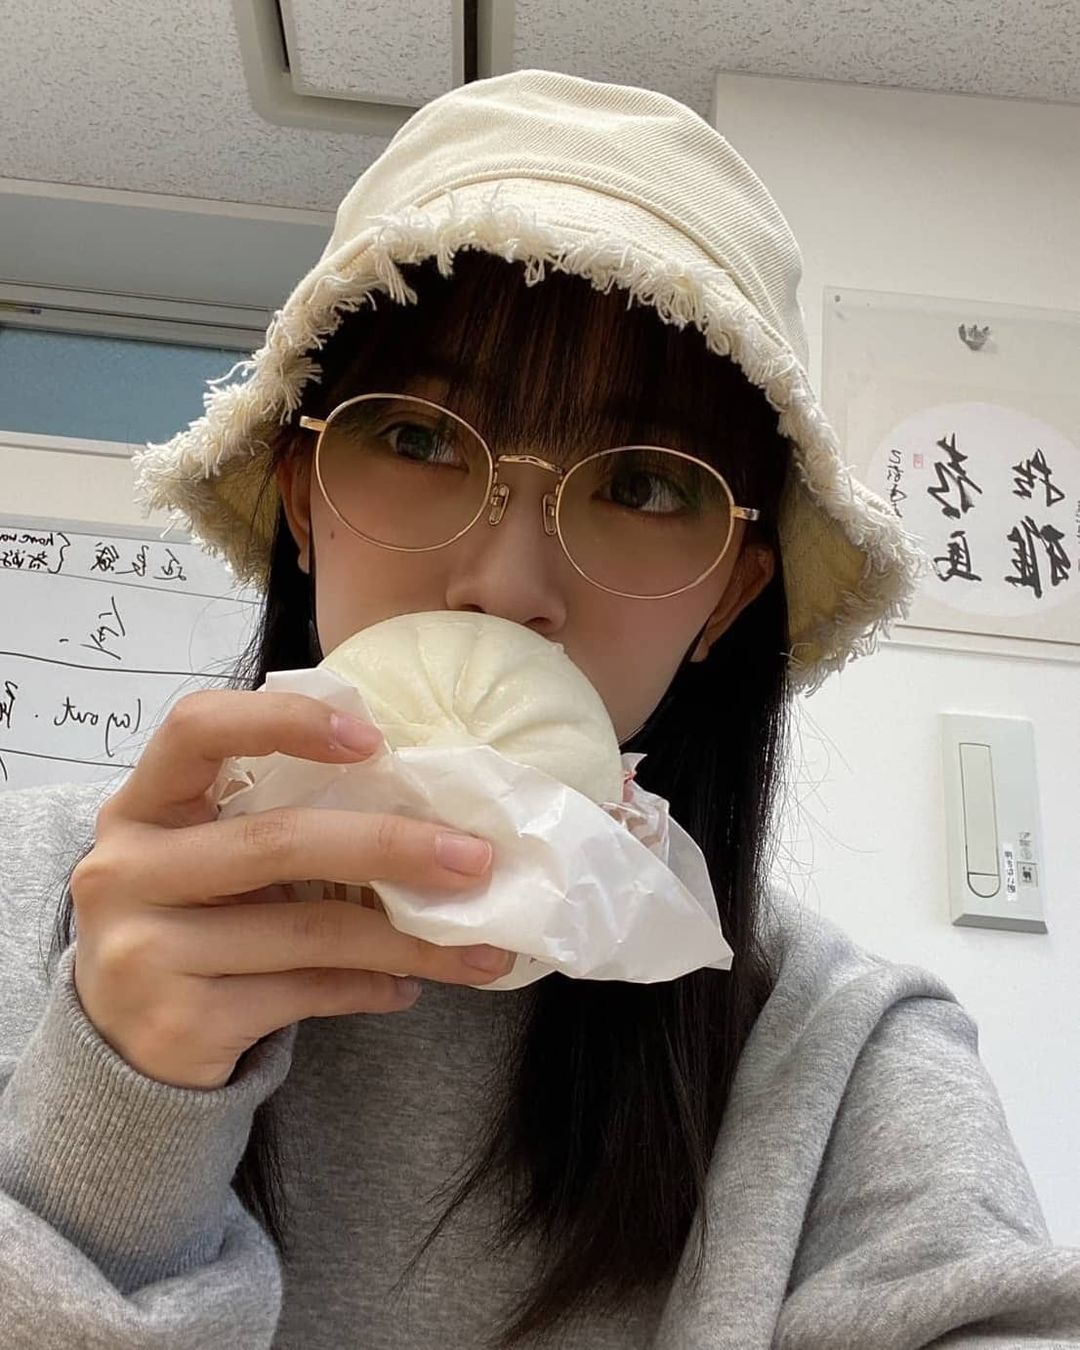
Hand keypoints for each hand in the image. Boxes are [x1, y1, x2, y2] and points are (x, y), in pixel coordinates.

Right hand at [70, 689, 509, 1090]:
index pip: (197, 728)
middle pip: (278, 840)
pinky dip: (369, 988)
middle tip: (475, 860)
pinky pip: (304, 994)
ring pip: (308, 932)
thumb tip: (430, 819)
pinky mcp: (178, 1024)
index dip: (286, 722)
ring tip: (475, 947)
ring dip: (407, 940)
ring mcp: (141, 953)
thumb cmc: (190, 924)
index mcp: (140, 807)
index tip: (373, 740)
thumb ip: (276, 822)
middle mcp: (124, 872)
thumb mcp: (209, 861)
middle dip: (392, 846)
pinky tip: (406, 987)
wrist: (119, 1046)